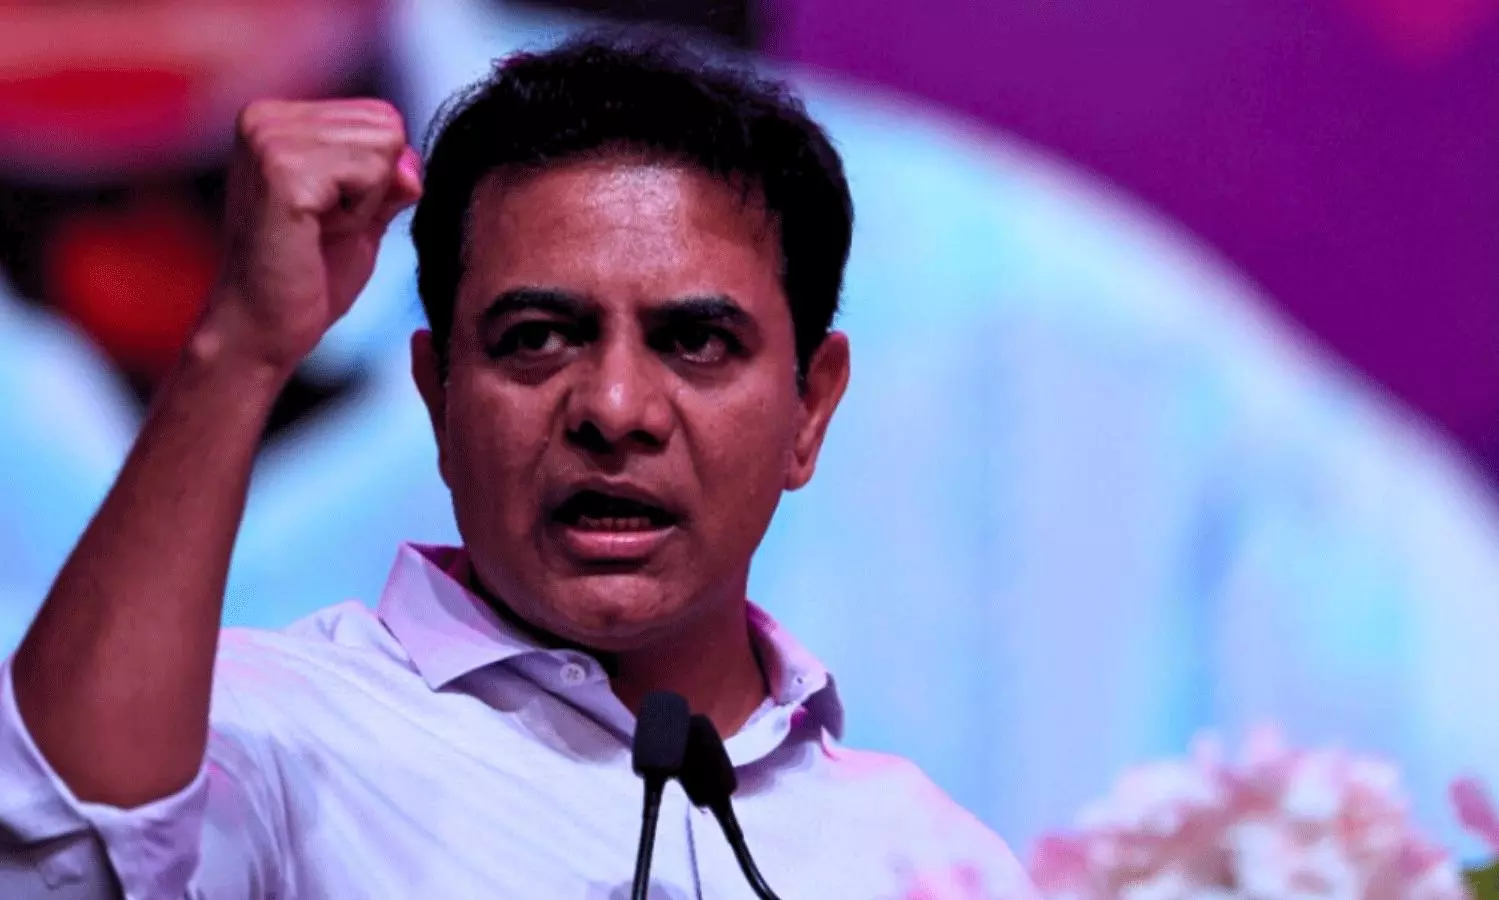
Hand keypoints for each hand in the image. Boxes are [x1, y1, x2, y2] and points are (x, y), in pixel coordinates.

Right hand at [203, 98, 422, 374]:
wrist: (263, 329)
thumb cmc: (308, 277)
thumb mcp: (362, 215)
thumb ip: (390, 178)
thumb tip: (412, 161)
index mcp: (277, 118)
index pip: (382, 116)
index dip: (379, 177)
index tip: (331, 214)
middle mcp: (265, 118)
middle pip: (387, 126)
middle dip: (376, 188)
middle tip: (325, 227)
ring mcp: (268, 139)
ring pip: (383, 148)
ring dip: (367, 203)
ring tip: (318, 231)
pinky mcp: (281, 170)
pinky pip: (371, 174)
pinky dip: (359, 215)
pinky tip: (316, 235)